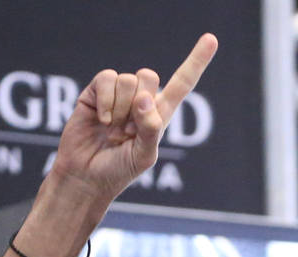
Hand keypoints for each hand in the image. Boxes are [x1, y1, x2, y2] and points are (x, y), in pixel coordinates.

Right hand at [51, 34, 218, 199]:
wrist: (86, 176)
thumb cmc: (119, 169)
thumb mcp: (144, 155)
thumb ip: (150, 129)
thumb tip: (145, 98)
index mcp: (159, 114)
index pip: (182, 83)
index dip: (196, 61)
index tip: (211, 40)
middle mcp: (140, 100)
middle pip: (149, 76)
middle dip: (139, 103)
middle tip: (127, 132)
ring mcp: (117, 95)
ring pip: (127, 79)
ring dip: (120, 110)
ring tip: (112, 131)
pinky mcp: (94, 93)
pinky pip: (106, 79)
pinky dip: (105, 102)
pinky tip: (101, 121)